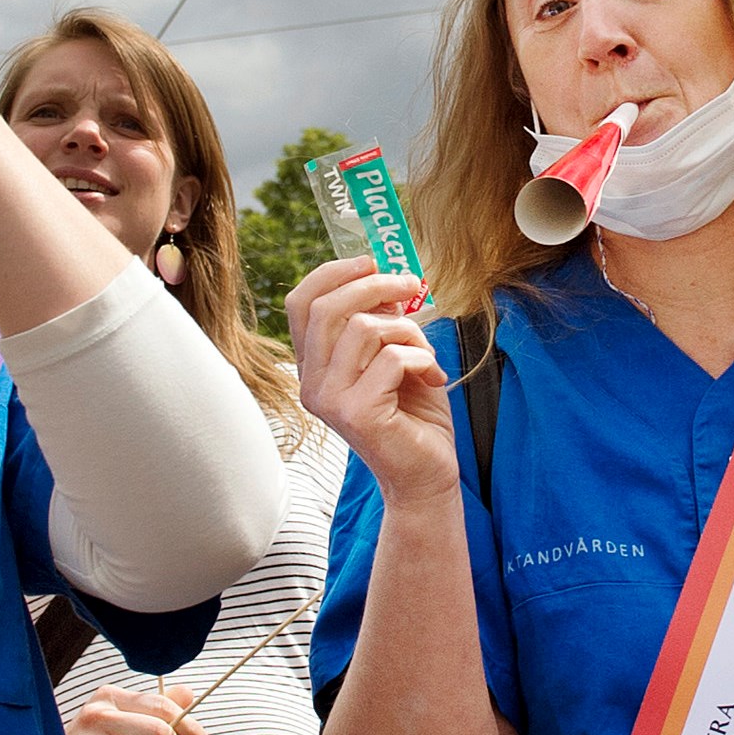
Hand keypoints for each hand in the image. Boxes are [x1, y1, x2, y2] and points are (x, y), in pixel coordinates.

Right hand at [285, 259, 454, 506]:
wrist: (426, 473)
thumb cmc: (414, 414)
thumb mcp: (395, 354)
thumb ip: (382, 320)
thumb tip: (386, 276)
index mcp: (313, 366)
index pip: (300, 303)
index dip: (333, 272)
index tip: (371, 261)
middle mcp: (311, 383)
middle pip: (327, 307)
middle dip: (375, 285)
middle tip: (411, 286)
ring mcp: (329, 400)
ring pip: (363, 328)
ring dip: (408, 331)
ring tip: (426, 355)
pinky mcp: (356, 414)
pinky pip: (392, 359)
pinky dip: (422, 359)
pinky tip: (433, 378)